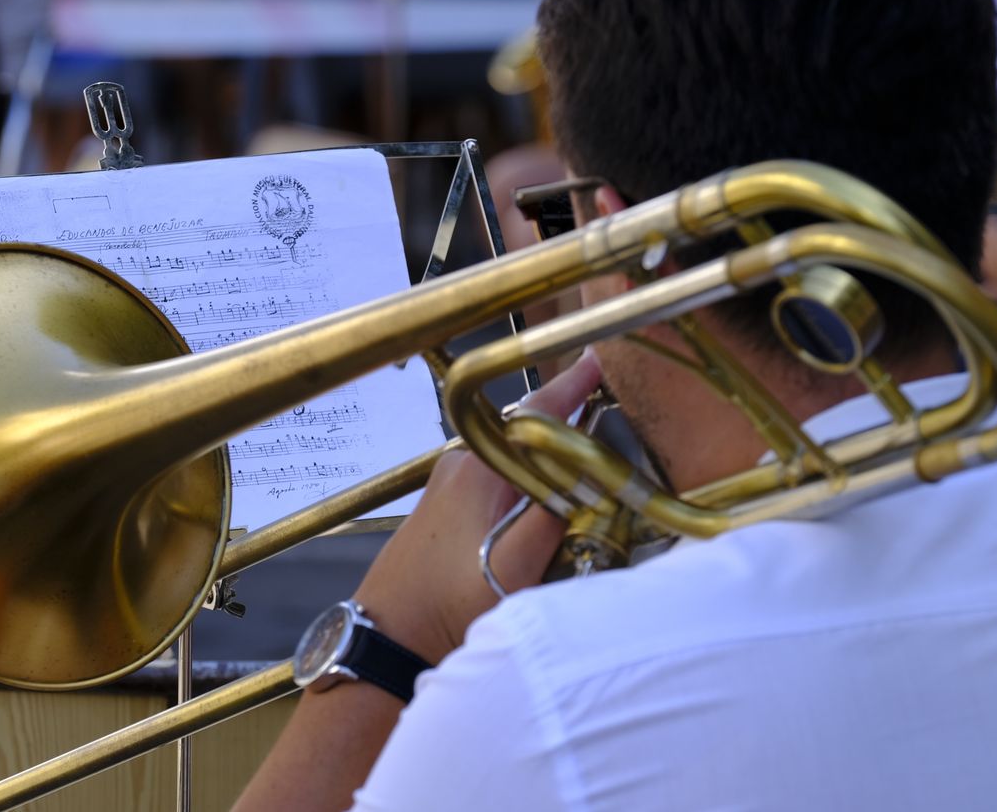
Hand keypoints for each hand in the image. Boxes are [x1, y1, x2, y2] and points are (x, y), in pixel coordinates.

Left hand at [352, 351, 604, 664]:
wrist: (389, 636)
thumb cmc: (446, 607)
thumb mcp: (512, 572)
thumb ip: (553, 523)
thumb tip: (590, 484)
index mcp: (480, 469)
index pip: (536, 412)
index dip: (573, 386)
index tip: (598, 359)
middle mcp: (460, 464)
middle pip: (526, 431)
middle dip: (566, 422)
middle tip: (607, 411)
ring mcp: (447, 483)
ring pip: (511, 457)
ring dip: (545, 457)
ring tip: (585, 462)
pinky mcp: (442, 505)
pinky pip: (495, 477)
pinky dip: (524, 479)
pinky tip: (542, 502)